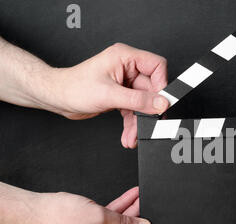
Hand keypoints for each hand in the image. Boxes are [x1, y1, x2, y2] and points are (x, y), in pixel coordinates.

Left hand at [0, 38, 168, 148]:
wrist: (57, 98)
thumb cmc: (74, 88)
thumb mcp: (109, 95)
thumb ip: (138, 100)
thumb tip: (161, 103)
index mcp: (125, 57)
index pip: (156, 66)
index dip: (161, 85)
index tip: (160, 103)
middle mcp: (127, 68)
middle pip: (151, 89)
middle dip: (147, 111)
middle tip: (148, 126)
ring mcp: (125, 82)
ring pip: (143, 103)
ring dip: (139, 122)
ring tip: (133, 136)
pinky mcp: (121, 96)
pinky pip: (134, 110)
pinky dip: (133, 124)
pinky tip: (129, 135)